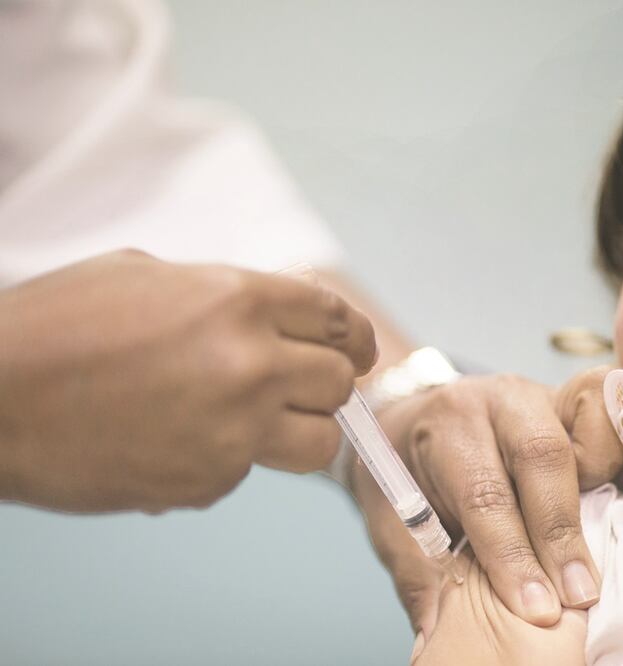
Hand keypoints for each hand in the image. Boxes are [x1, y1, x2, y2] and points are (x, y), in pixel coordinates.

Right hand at [0, 249, 376, 512]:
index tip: (359, 349)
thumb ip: (226, 296)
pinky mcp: (209, 481)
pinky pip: (249, 471)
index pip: (335, 318)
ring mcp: (235, 431)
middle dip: (328, 383)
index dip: (354, 335)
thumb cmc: (57, 326)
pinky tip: (176, 438)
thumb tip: (276, 319)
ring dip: (299, 430)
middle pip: (340, 383)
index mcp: (239, 300)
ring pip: (318, 442)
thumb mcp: (149, 275)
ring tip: (254, 419)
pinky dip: (228, 459)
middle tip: (304, 385)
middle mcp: (252, 365)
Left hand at [351, 368, 622, 644]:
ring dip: (601, 495)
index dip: (512, 554)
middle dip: (561, 534)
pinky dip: (620, 461)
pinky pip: (611, 422)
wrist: (412, 420)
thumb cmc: (407, 474)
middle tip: (577, 597)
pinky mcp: (577, 404)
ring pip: (588, 431)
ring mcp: (546, 395)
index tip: (535, 609)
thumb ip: (423, 575)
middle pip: (542, 457)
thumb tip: (440, 638)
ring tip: (601, 559)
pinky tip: (615, 511)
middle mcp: (501, 400)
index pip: (484, 491)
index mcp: (449, 425)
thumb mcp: (395, 521)